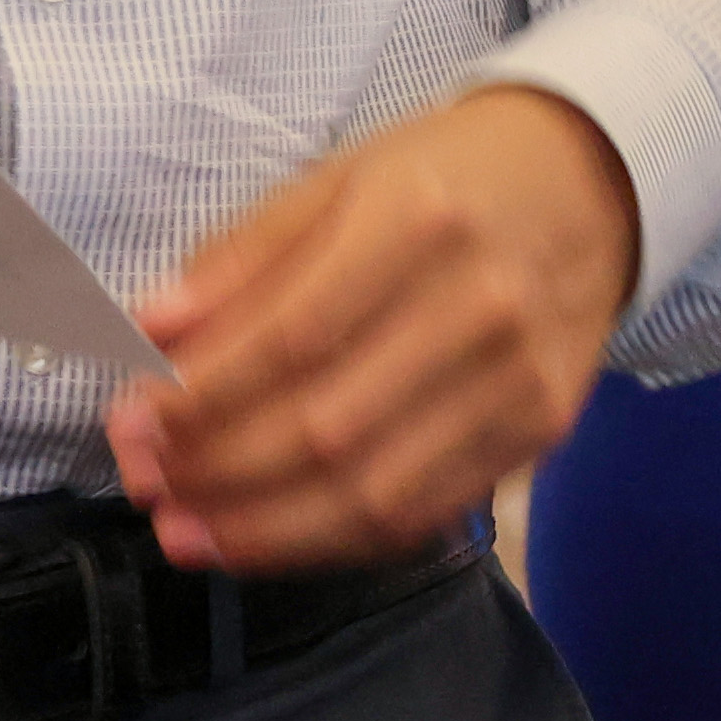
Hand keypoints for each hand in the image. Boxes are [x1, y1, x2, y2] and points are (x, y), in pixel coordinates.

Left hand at [99, 87, 639, 574]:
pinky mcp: (538, 431)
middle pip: (326, 428)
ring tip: (186, 531)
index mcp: (418, 217)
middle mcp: (480, 303)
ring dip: (263, 530)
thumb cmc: (445, 179)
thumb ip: (240, 259)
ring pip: (374, 494)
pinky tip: (269, 536)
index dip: (199, 396)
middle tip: (145, 482)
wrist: (590, 184)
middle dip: (215, 471)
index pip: (291, 335)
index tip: (130, 419)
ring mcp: (519, 378)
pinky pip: (422, 515)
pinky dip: (333, 541)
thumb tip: (146, 334)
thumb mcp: (337, 178)